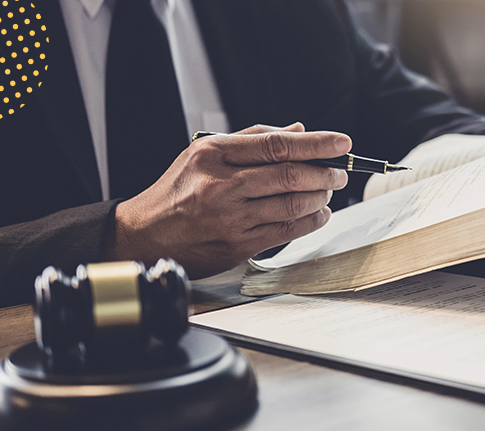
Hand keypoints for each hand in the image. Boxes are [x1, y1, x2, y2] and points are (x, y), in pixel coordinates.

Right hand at [104, 122, 349, 277]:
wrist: (144, 234)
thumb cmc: (177, 192)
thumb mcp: (204, 153)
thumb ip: (252, 139)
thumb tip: (298, 130)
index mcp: (213, 154)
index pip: (276, 144)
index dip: (315, 143)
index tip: (340, 142)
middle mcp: (221, 185)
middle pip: (289, 175)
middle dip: (324, 173)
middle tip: (338, 172)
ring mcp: (230, 217)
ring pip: (292, 204)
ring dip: (320, 197)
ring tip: (327, 192)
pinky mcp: (237, 245)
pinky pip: (286, 232)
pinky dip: (310, 222)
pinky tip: (317, 214)